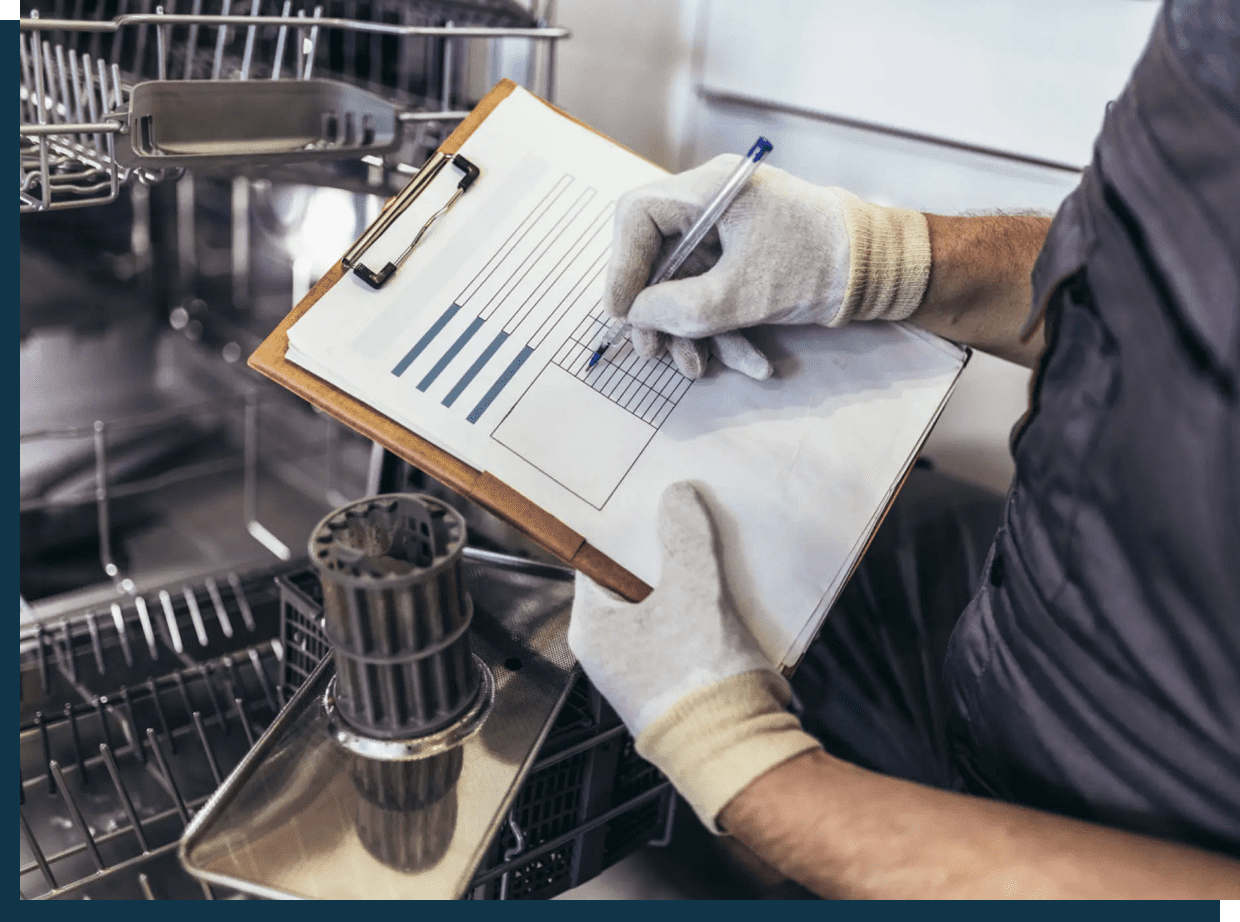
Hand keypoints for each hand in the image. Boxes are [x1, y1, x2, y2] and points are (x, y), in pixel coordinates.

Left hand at [568, 481, 819, 830]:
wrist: (738, 752)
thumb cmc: (700, 684)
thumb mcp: (694, 590)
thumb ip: (684, 536)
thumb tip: (677, 498)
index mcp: (594, 630)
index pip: (597, 563)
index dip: (624, 533)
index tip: (647, 508)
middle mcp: (609, 656)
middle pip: (634, 585)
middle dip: (663, 556)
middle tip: (686, 524)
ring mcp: (642, 675)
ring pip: (662, 610)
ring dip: (687, 585)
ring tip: (712, 556)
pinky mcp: (675, 688)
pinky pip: (683, 636)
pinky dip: (701, 615)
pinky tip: (728, 598)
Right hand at [605, 155, 933, 378]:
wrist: (886, 271)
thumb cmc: (822, 265)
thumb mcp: (739, 295)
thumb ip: (677, 308)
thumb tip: (635, 316)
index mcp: (710, 190)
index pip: (638, 216)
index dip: (621, 266)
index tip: (622, 312)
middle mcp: (715, 203)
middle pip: (657, 255)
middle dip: (656, 311)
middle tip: (652, 351)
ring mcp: (731, 230)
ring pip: (686, 281)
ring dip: (690, 330)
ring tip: (696, 369)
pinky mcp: (747, 257)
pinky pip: (716, 291)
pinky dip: (723, 328)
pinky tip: (748, 362)